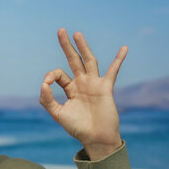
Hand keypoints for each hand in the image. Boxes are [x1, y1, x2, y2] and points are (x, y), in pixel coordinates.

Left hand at [40, 29, 126, 160]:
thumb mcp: (58, 114)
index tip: (48, 83)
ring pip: (89, 61)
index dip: (51, 76)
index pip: (59, 75)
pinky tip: (124, 48)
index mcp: (70, 90)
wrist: (96, 138)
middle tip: (60, 30)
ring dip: (83, 47)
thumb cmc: (78, 128)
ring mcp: (94, 84)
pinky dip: (118, 60)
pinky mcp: (106, 88)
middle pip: (73, 60)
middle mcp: (82, 84)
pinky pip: (113, 71)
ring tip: (77, 33)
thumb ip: (47, 99)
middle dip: (67, 46)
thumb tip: (44, 83)